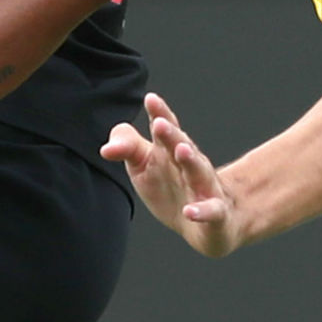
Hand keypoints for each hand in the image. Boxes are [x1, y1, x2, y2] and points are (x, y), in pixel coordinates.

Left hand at [101, 93, 242, 257]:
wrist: (207, 222)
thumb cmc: (170, 186)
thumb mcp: (143, 164)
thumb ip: (127, 147)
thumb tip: (105, 149)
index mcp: (171, 150)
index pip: (167, 127)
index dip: (159, 113)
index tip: (150, 99)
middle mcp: (191, 164)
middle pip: (182, 145)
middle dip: (172, 134)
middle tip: (160, 123)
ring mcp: (206, 188)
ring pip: (200, 171)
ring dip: (191, 160)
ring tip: (182, 150)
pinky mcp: (215, 214)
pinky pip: (211, 211)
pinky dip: (202, 211)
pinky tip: (190, 211)